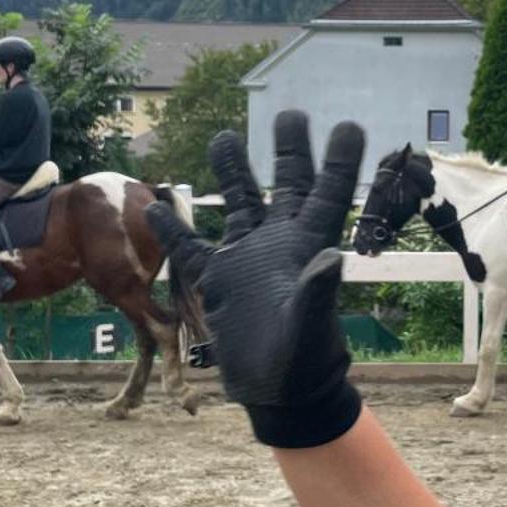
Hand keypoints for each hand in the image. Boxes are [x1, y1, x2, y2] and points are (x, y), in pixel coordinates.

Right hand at [145, 110, 365, 447]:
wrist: (276, 393)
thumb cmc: (303, 361)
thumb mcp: (310, 326)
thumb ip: (317, 292)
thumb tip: (331, 258)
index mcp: (308, 246)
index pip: (328, 193)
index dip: (339, 160)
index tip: (349, 124)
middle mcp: (278, 243)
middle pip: (286, 184)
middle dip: (289, 149)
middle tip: (289, 112)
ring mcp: (246, 258)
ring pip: (239, 202)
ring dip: (232, 170)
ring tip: (224, 136)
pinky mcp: (216, 280)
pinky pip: (191, 246)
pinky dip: (173, 228)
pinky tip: (157, 205)